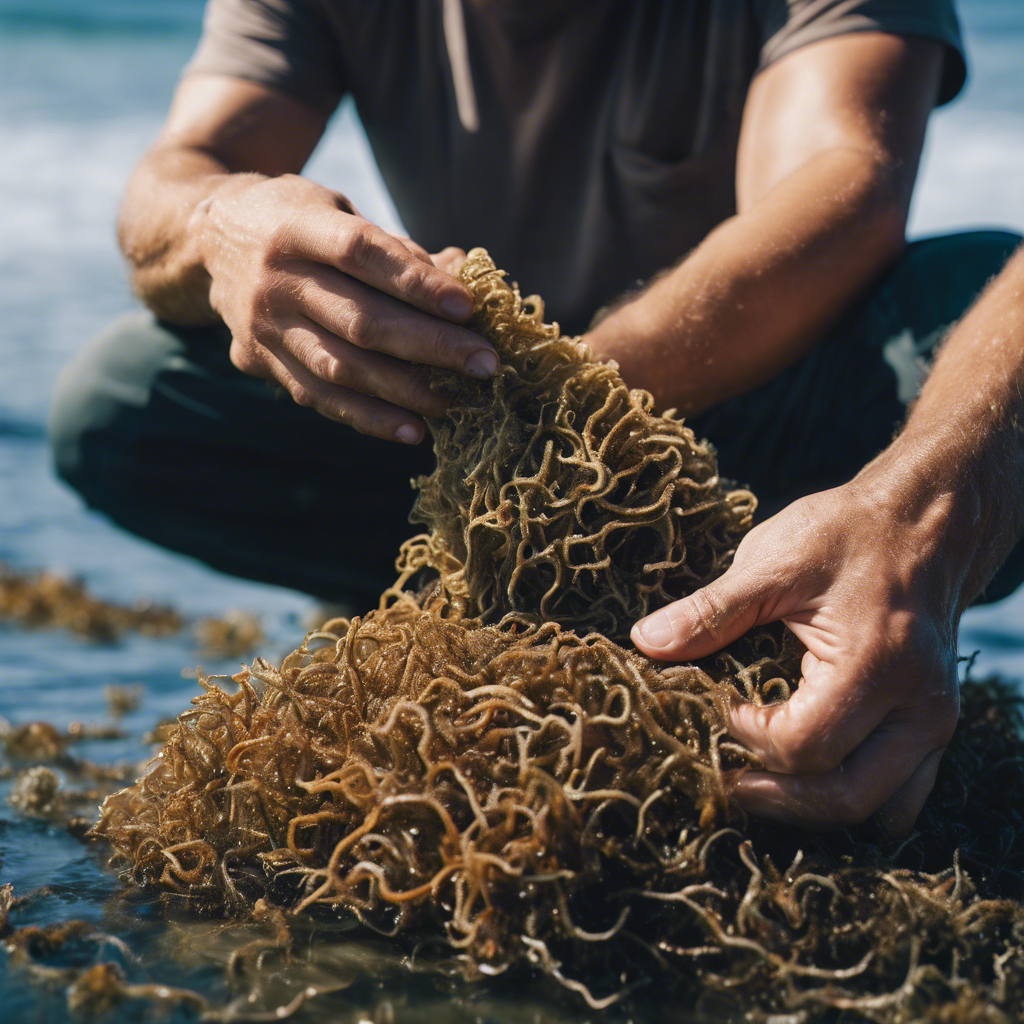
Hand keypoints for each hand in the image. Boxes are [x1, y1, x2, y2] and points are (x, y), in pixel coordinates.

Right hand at [196, 173, 496, 442]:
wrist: (206, 241)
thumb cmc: (297, 222)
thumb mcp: (337, 212)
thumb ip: (396, 249)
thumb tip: (466, 272)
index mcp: (296, 227)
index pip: (363, 255)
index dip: (416, 282)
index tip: (468, 306)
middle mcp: (275, 279)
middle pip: (361, 320)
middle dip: (431, 347)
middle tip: (485, 364)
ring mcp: (264, 326)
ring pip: (342, 367)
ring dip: (406, 390)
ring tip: (458, 402)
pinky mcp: (260, 362)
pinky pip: (320, 398)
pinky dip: (369, 418)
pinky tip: (412, 430)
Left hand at [631, 481, 960, 835]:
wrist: (926, 521)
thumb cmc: (848, 533)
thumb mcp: (773, 561)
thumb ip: (710, 610)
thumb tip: (646, 642)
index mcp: (875, 665)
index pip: (804, 745)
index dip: (750, 737)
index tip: (722, 707)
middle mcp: (919, 707)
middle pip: (845, 795)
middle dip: (778, 797)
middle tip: (728, 782)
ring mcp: (936, 722)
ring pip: (879, 806)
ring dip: (814, 808)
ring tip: (763, 788)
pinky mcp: (936, 725)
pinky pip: (903, 792)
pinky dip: (856, 798)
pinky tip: (811, 785)